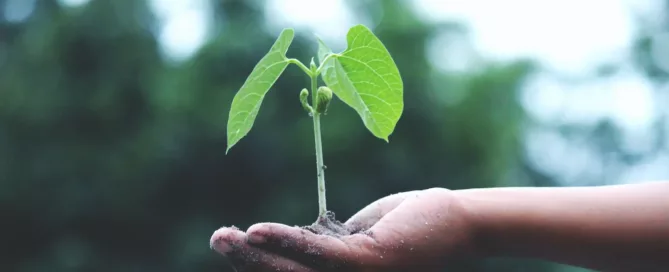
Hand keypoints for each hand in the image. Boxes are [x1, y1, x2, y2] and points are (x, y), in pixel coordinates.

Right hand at [210, 188, 478, 270]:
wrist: (462, 224)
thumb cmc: (413, 227)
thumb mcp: (360, 238)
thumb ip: (329, 244)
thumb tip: (296, 240)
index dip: (260, 267)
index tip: (236, 247)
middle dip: (247, 263)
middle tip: (218, 238)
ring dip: (255, 255)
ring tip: (225, 236)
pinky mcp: (370, 264)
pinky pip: (319, 254)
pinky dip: (286, 243)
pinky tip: (257, 231)